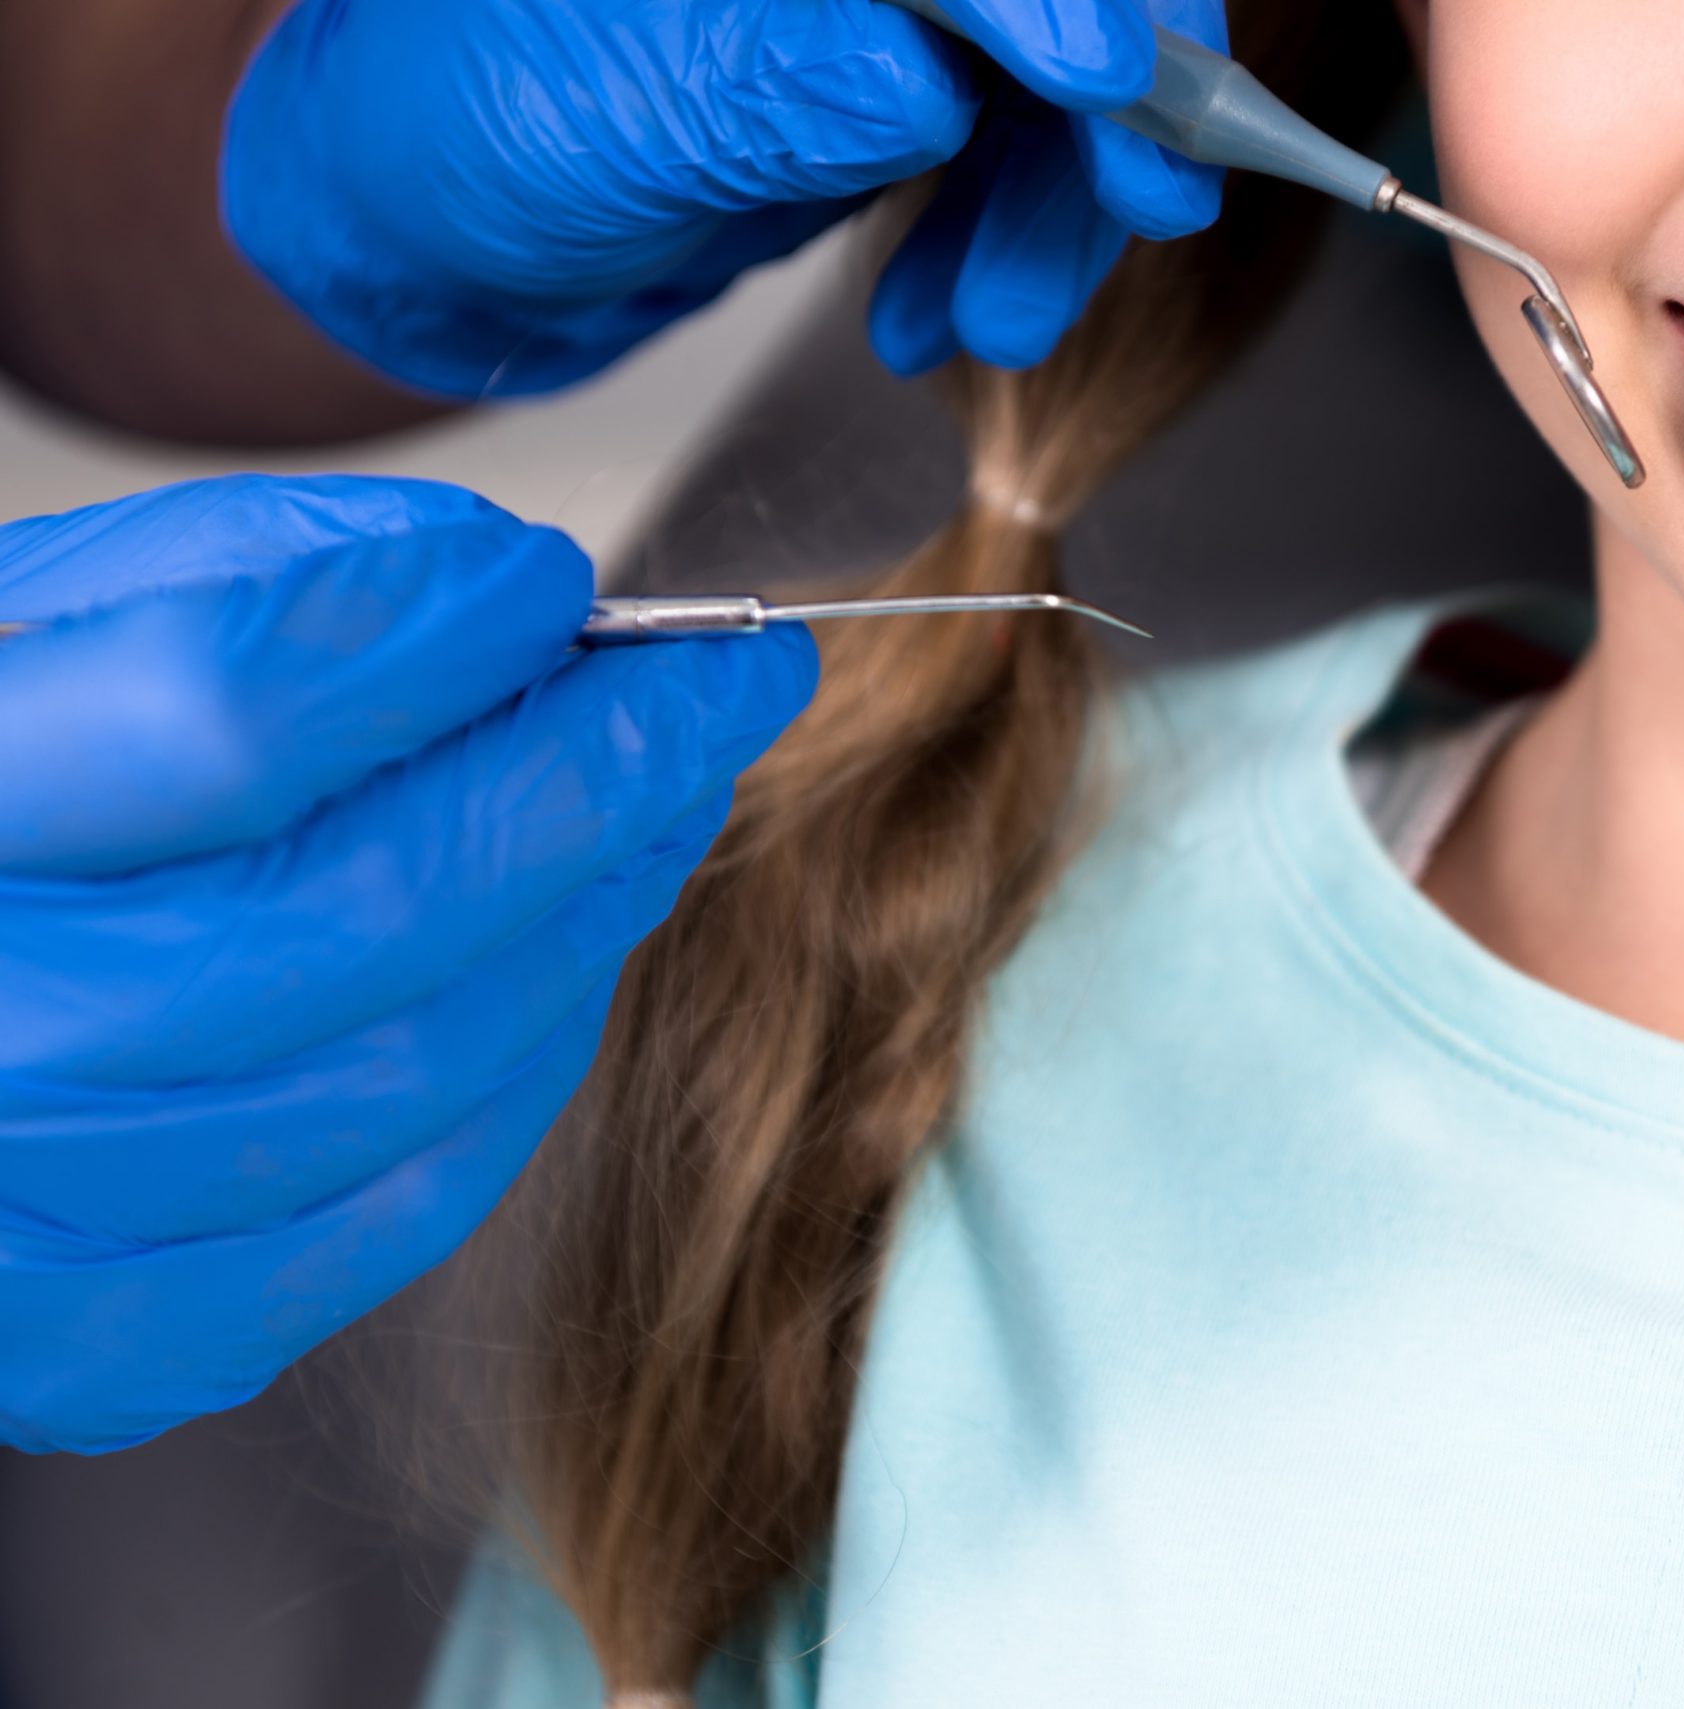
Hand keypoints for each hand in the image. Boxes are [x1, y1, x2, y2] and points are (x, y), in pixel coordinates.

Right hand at [0, 474, 814, 1452]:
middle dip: (600, 773)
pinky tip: (556, 964)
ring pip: (424, 1063)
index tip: (560, 584)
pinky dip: (519, 1071)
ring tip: (659, 808)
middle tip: (726, 687)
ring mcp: (46, 1212)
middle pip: (379, 902)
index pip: (237, 707)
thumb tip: (499, 582)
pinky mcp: (119, 1334)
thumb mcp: (26, 626)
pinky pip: (404, 1204)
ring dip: (587, 915)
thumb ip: (243, 572)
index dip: (440, 634)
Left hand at [218, 0, 1226, 398]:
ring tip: (996, 323)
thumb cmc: (474, 126)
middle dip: (1113, 103)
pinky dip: (1012, 243)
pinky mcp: (912, 77)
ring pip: (1066, 75)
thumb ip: (780, 84)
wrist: (454, 218)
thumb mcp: (612, 111)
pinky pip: (1025, 149)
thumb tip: (927, 81)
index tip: (1112, 87)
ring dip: (1060, 208)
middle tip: (1141, 207)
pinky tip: (951, 314)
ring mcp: (896, 3)